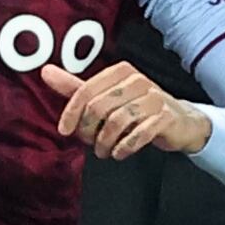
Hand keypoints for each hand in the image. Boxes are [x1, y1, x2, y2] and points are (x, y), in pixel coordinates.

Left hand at [39, 61, 210, 158]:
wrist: (179, 121)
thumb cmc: (137, 108)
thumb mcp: (105, 96)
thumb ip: (75, 87)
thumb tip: (45, 71)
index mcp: (120, 72)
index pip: (86, 91)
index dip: (71, 113)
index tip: (65, 131)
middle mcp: (137, 80)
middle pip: (99, 107)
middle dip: (89, 131)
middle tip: (90, 144)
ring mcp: (154, 98)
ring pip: (117, 121)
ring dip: (105, 143)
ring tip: (104, 152)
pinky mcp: (166, 117)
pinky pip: (139, 134)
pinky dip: (125, 147)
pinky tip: (120, 153)